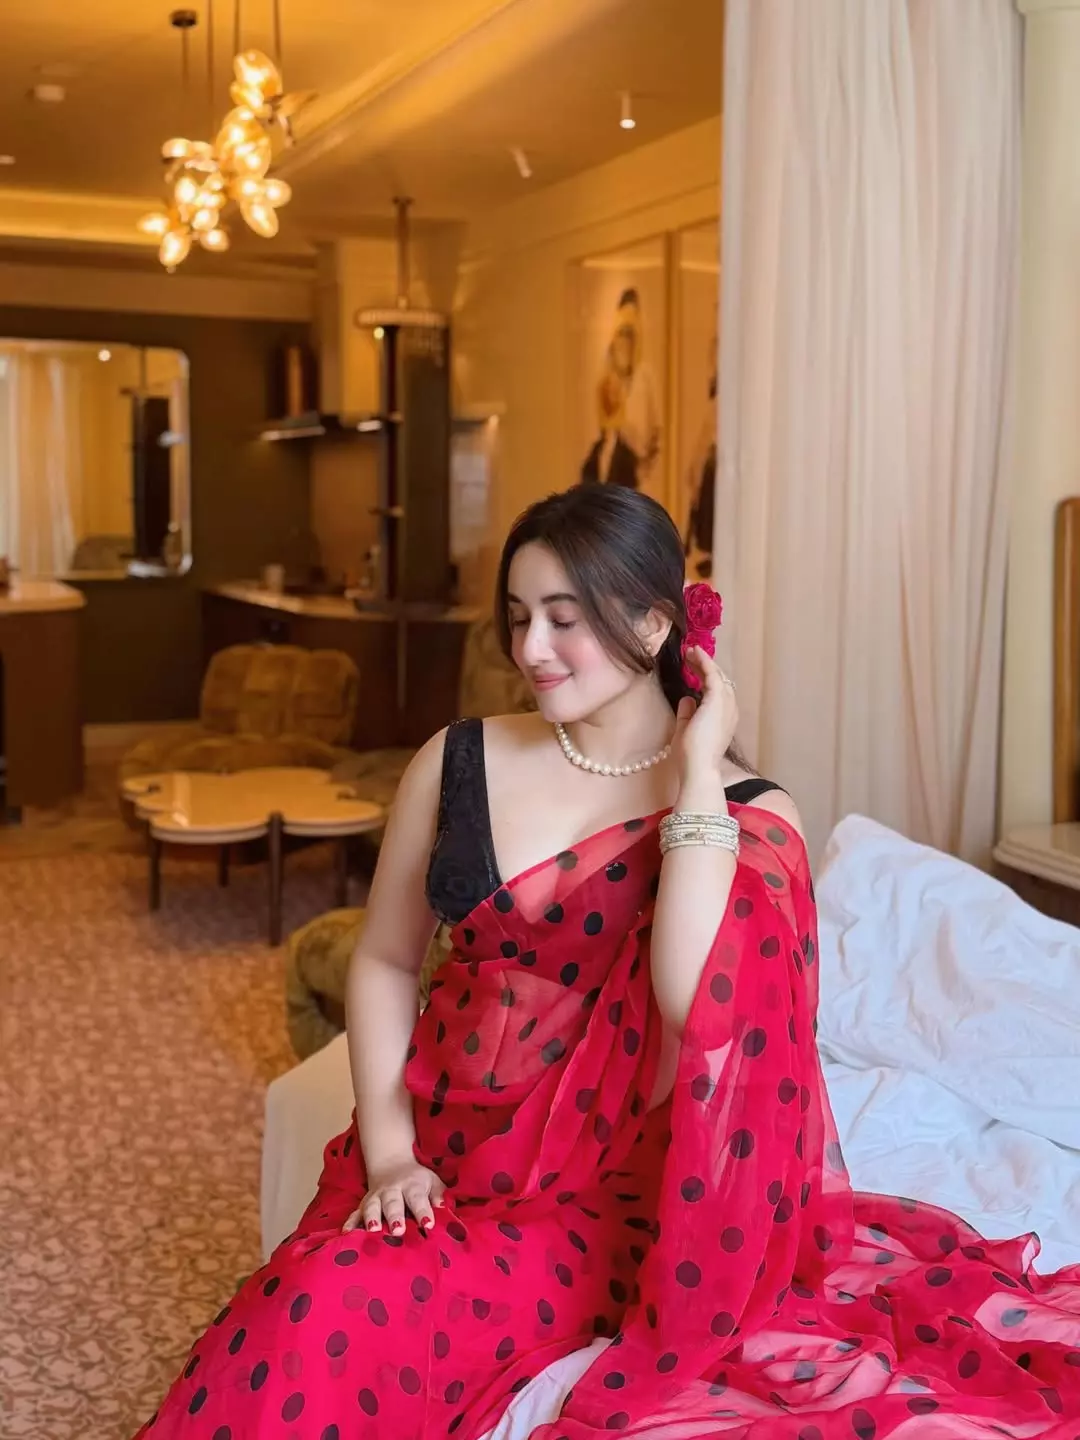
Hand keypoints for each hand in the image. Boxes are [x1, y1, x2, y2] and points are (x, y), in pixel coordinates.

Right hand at [343, 1160, 445, 1235]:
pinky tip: (346, 1233)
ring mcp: (375, 1197)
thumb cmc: (417, 1179)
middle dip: (394, 1217)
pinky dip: (350, 1222)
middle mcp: (392, 1191)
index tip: (428, 1225)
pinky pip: (355, 1212)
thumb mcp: (432, 1181)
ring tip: (372, 1231)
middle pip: (393, 1204)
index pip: (418, 1199)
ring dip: (371, 1218)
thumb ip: (439, 1194)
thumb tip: (443, 1207)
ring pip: (372, 1207)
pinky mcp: (363, 1204)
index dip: (423, 1211)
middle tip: (398, 1231)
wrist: (391, 1163)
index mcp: (412, 1185)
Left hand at [671, 647, 738, 787]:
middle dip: (705, 666)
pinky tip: (695, 654)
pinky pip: (712, 675)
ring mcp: (726, 705)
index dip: (705, 676)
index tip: (692, 666)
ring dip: (704, 662)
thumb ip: (687, 714)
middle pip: (720, 681)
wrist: (697, 768)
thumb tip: (687, 698)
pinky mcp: (717, 701)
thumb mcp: (686, 730)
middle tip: (690, 654)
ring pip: (718, 676)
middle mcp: (730, 710)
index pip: (717, 692)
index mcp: (724, 719)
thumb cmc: (691, 756)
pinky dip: (704, 663)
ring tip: (690, 651)